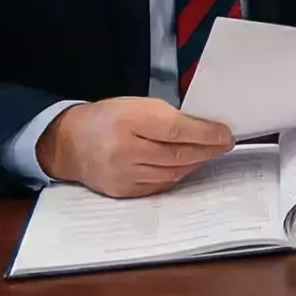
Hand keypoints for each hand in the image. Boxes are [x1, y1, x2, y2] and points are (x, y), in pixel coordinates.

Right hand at [37, 97, 233, 197]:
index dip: (206, 134)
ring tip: (207, 154)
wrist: (70, 143)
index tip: (226, 135)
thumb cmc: (108, 118)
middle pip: (177, 154)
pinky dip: (176, 175)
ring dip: (194, 163)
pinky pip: (159, 185)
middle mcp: (124, 149)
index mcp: (128, 120)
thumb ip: (168, 117)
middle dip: (207, 150)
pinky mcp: (122, 190)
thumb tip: (205, 129)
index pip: (177, 130)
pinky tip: (185, 166)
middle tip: (224, 145)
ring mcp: (122, 174)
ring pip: (172, 172)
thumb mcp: (137, 105)